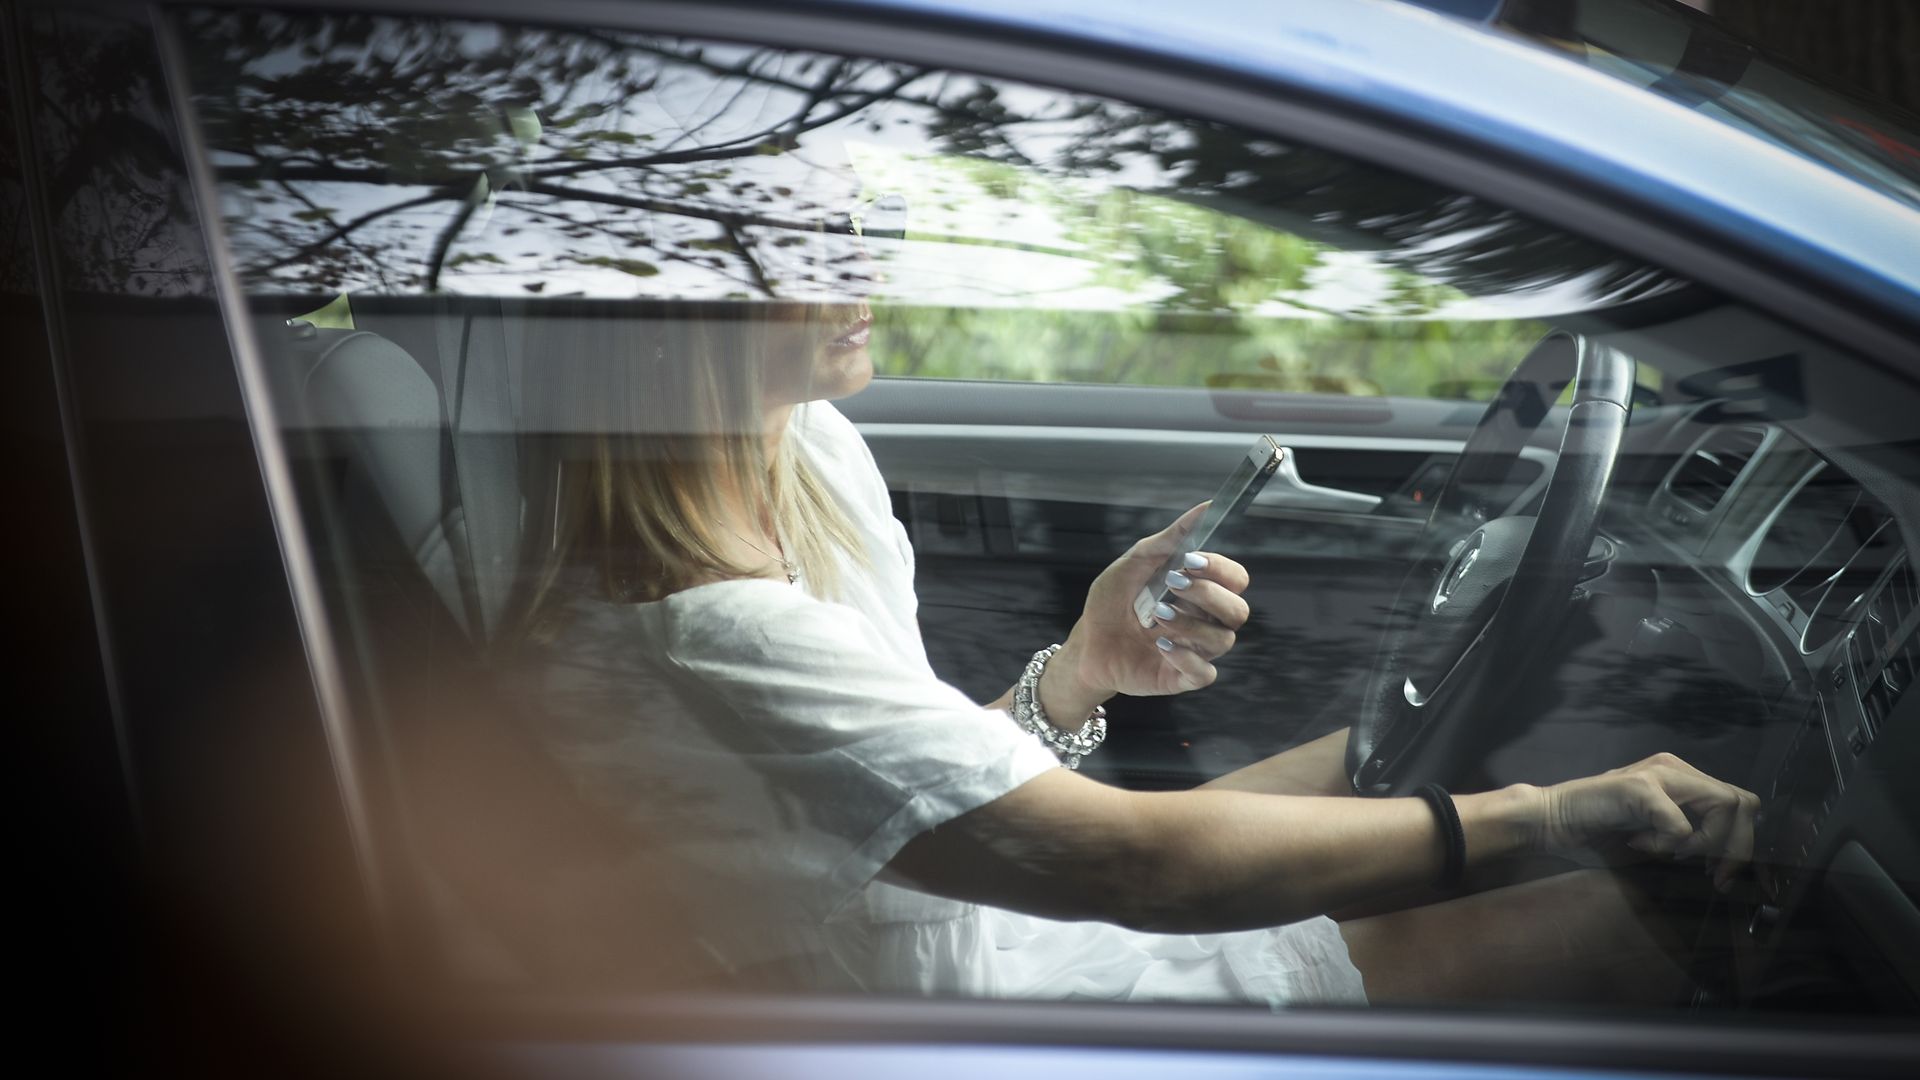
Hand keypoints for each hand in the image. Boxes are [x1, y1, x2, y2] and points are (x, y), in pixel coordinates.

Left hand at [1043, 504, 1251, 715]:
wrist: (1086, 642)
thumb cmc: (1114, 601)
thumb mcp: (1135, 563)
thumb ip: (1170, 539)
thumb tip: (1206, 506)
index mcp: (1201, 592)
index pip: (1236, 579)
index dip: (1220, 569)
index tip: (1190, 560)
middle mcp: (1206, 621)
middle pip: (1238, 611)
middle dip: (1209, 594)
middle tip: (1172, 584)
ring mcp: (1196, 651)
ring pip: (1223, 640)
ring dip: (1191, 623)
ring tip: (1157, 615)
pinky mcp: (1182, 677)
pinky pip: (1204, 673)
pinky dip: (1186, 657)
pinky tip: (1160, 644)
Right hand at [1532, 752, 1760, 891]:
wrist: (1550, 819)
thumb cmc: (1598, 830)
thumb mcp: (1656, 832)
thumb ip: (1690, 831)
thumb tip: (1728, 854)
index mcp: (1680, 776)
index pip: (1740, 802)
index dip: (1740, 841)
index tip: (1719, 873)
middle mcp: (1674, 767)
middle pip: (1743, 802)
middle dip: (1736, 846)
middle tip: (1712, 874)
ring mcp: (1659, 773)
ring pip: (1724, 807)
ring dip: (1704, 842)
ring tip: (1668, 852)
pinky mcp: (1641, 788)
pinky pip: (1681, 827)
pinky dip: (1665, 845)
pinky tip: (1638, 843)